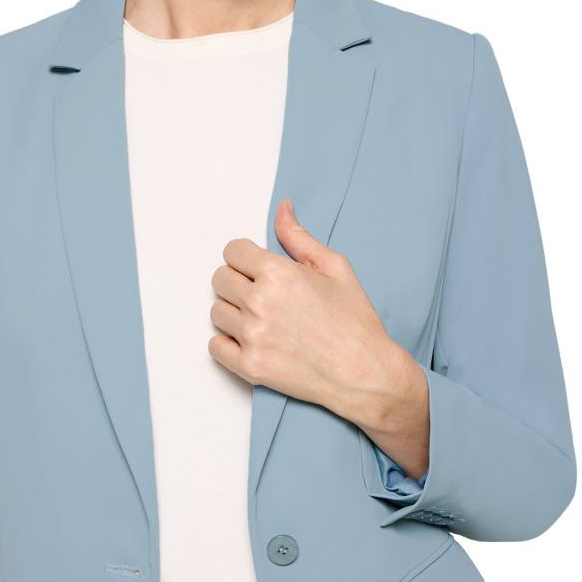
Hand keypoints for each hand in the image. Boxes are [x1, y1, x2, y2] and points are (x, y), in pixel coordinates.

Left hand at [208, 196, 414, 427]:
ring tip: (261, 318)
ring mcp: (252, 336)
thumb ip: (299, 237)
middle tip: (261, 292)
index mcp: (277, 272)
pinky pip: (215, 346)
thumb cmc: (355, 320)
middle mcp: (259, 302)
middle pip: (220, 279)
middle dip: (237, 280)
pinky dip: (228, 342)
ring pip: (216, 311)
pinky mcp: (250, 366)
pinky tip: (252, 339)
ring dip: (234, 311)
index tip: (256, 266)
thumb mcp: (335, 267)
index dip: (245, 256)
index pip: (232, 251)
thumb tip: (282, 208)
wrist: (365, 373)